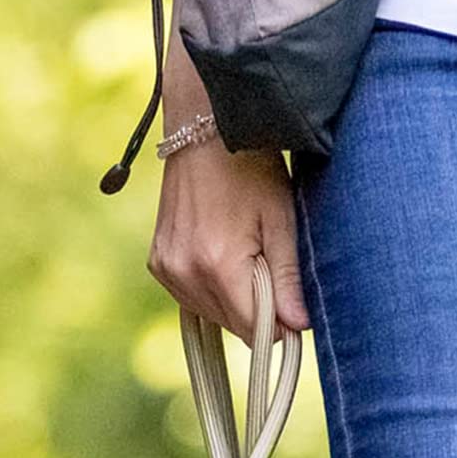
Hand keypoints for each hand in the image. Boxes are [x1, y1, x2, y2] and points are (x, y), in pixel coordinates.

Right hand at [148, 131, 309, 334]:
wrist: (203, 130)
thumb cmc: (250, 168)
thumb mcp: (280, 219)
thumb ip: (286, 278)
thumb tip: (299, 327)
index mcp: (217, 264)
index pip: (253, 328)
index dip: (279, 323)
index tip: (292, 302)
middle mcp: (184, 272)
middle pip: (232, 325)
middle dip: (256, 309)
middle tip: (268, 262)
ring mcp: (166, 269)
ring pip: (211, 315)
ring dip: (234, 300)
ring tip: (243, 252)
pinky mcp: (157, 264)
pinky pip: (191, 298)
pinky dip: (212, 289)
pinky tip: (221, 254)